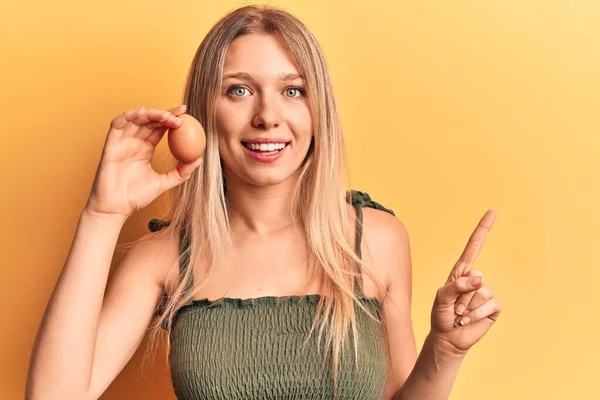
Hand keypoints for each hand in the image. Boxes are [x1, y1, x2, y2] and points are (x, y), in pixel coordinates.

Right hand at [85, 105, 202, 218]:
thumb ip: (181, 172)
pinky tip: (142, 113)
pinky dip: (128, 116)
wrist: (115, 208)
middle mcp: (133, 143)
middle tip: (180, 114)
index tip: (185, 113)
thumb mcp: (164, 183)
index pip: (159, 129)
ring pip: (135, 120)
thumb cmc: (135, 197)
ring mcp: (122, 143)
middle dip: (164, 114)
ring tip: (165, 116)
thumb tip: (199, 160)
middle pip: (149, 121)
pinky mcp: (110, 145)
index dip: (171, 119)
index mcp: (145, 149)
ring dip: (150, 113)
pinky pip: (117, 125)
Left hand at [429, 209, 501, 355]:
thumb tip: (480, 278)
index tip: (492, 211)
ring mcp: (486, 292)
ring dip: (466, 307)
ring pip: (480, 292)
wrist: (448, 337)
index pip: (473, 246)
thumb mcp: (442, 297)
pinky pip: (489, 304)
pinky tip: (467, 320)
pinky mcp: (494, 306)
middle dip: (460, 296)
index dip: (483, 229)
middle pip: (474, 277)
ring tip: (459, 314)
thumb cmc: (441, 314)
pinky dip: (475, 314)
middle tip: (454, 308)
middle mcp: (475, 279)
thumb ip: (457, 286)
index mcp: (461, 272)